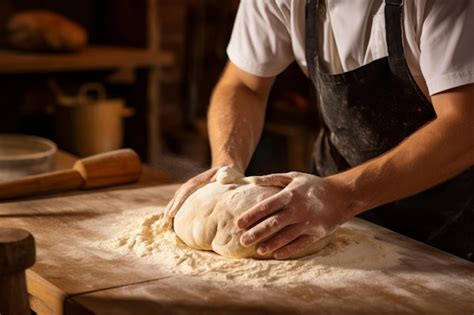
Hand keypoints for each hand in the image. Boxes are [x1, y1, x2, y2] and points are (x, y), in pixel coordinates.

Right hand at [159, 166, 243, 230]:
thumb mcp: (227, 172)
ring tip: (165, 228)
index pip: (186, 191)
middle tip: (165, 225)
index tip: (172, 213)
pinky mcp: (190, 199)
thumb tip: (223, 179)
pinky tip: (172, 228)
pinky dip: (174, 216)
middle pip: (177, 199)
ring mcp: (188, 192)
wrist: (224, 172)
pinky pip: (180, 207)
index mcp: (198, 181)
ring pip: (175, 203)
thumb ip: (225, 175)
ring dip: (169, 215)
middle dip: (169, 212)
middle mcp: (190, 187)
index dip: (178, 202)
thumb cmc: (226, 174)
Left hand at [236, 172, 350, 258]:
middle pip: (273, 224)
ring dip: (270, 244)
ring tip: (258, 250)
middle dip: (256, 233)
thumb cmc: (313, 185)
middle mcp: (298, 209)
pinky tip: (276, 254)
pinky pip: (300, 244)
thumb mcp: (293, 177)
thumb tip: (251, 180)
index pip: (266, 206)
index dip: (251, 215)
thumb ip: (272, 179)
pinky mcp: (317, 233)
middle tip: (242, 241)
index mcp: (290, 194)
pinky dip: (288, 250)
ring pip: (286, 237)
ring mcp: (308, 223)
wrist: (342, 195)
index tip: (238, 223)